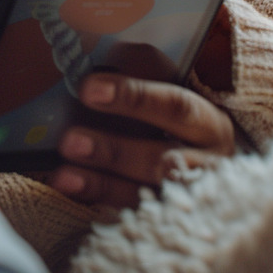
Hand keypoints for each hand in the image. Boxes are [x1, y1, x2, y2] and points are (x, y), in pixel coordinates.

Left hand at [48, 70, 235, 208]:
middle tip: (70, 141)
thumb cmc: (176, 119)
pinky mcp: (167, 220)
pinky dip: (98, 199)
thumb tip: (104, 53)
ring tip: (64, 174)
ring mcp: (188, 198)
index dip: (134, 98)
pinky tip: (69, 188)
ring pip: (147, 194)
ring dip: (103, 182)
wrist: (208, 165)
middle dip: (114, 151)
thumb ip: (142, 69)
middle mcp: (205, 165)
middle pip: (164, 161)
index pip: (175, 106)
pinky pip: (130, 214)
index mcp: (208, 123)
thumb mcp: (170, 87)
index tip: (89, 88)